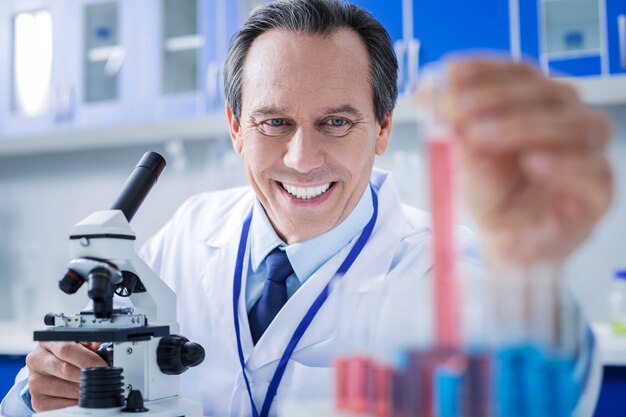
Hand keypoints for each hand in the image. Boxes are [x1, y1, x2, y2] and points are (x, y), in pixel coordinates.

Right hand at [25, 341, 106, 411]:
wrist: (49, 370)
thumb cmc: (68, 355)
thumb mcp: (78, 343)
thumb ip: (91, 342)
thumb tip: (103, 345)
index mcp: (47, 342)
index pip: (66, 349)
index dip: (87, 358)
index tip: (101, 365)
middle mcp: (37, 360)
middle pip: (65, 369)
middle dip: (88, 375)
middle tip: (102, 377)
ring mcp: (34, 382)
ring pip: (65, 388)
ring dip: (83, 389)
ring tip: (91, 385)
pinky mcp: (37, 400)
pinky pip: (61, 405)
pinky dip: (75, 402)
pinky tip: (79, 395)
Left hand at [440, 59, 612, 267]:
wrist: (504, 240)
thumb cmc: (489, 193)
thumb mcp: (460, 155)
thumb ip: (450, 124)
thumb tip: (429, 91)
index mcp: (536, 103)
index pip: (519, 72)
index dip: (485, 69)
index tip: (449, 73)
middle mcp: (567, 119)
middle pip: (546, 92)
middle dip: (496, 96)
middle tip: (458, 107)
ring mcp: (587, 152)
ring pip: (572, 124)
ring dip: (522, 126)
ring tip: (480, 137)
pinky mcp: (597, 189)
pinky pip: (592, 169)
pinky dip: (563, 163)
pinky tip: (534, 163)